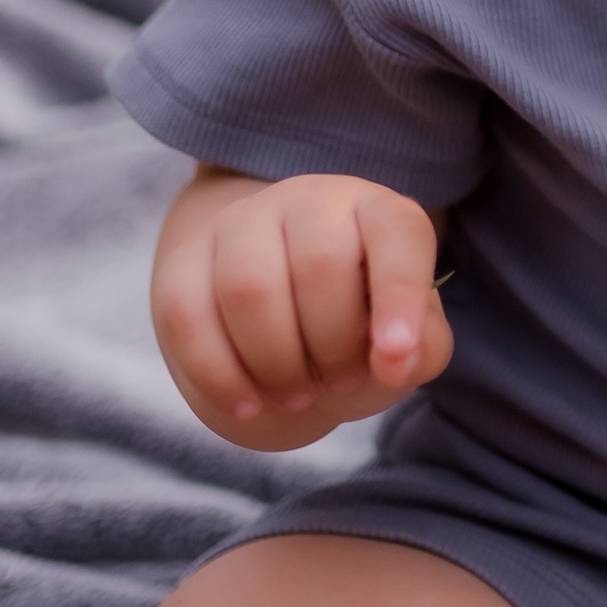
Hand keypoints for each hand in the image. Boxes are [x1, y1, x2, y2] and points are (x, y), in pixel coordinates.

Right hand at [151, 166, 452, 451]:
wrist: (282, 327)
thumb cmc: (359, 330)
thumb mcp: (406, 343)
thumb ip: (422, 349)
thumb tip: (399, 359)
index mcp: (378, 213)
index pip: (396, 232)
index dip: (399, 293)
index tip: (396, 356)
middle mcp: (311, 202)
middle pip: (319, 264)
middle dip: (333, 345)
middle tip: (337, 381)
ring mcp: (241, 224)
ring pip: (249, 288)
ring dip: (276, 363)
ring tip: (297, 394)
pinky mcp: (184, 263)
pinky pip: (188, 317)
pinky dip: (219, 375)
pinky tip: (247, 405)